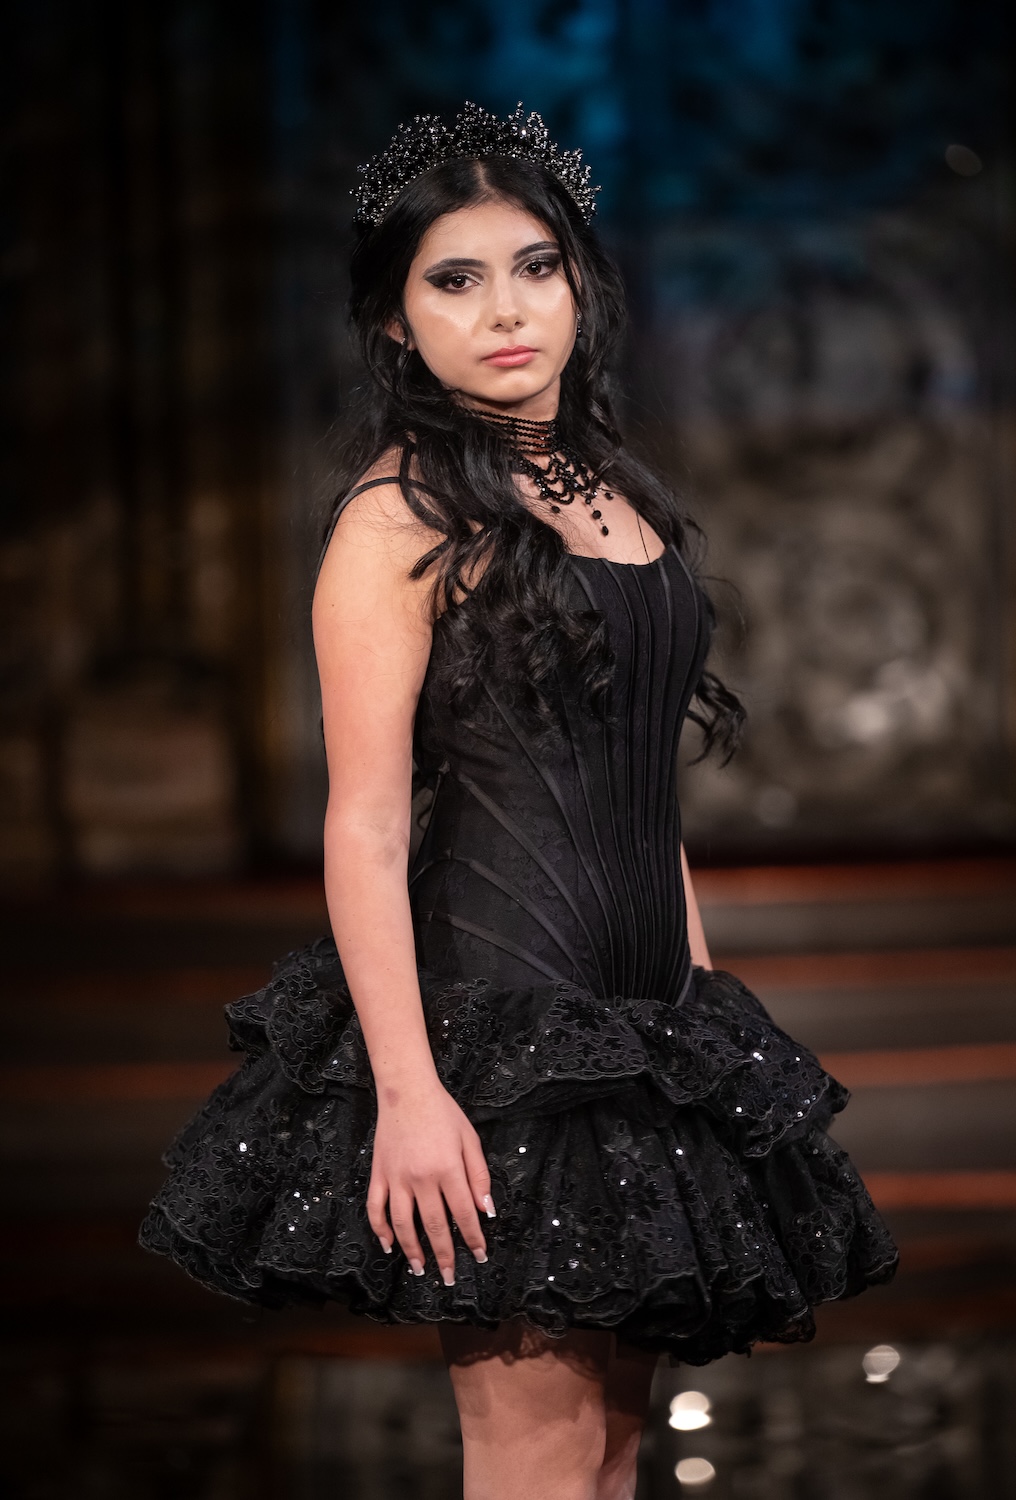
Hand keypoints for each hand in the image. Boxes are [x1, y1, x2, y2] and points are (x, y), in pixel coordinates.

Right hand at [367, 1080, 494, 1283]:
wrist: (407, 1091)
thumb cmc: (442, 1113)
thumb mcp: (469, 1139)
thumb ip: (478, 1175)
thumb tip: (486, 1209)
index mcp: (447, 1169)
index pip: (463, 1214)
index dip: (473, 1238)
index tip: (479, 1256)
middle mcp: (421, 1179)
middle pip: (434, 1226)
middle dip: (444, 1256)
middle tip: (450, 1277)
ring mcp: (396, 1178)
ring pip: (403, 1225)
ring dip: (412, 1251)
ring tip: (421, 1269)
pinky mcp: (379, 1175)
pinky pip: (376, 1209)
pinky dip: (381, 1231)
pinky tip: (389, 1246)